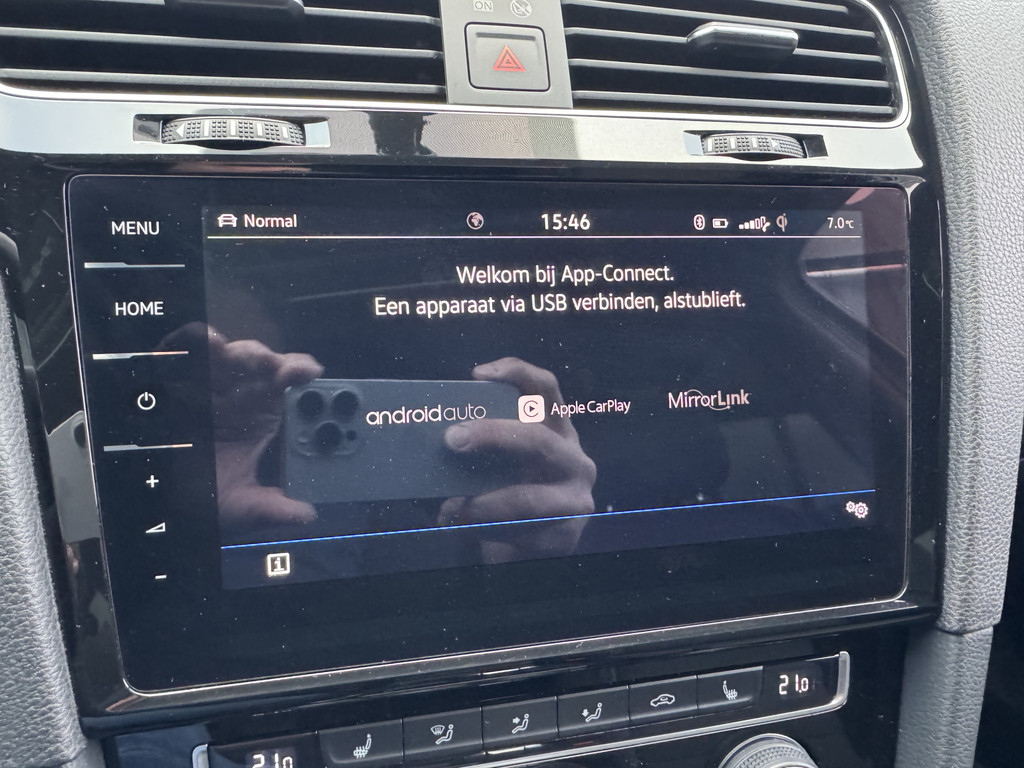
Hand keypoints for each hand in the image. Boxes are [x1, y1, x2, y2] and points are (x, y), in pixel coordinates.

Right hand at [163, 324, 323, 529]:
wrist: (163, 491)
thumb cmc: (204, 493)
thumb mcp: (242, 506)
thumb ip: (273, 509)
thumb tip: (306, 515)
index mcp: (270, 422)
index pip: (299, 395)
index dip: (311, 384)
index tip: (315, 378)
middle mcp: (247, 397)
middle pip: (274, 368)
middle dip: (284, 364)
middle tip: (289, 371)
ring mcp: (216, 385)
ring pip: (239, 356)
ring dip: (251, 354)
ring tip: (257, 361)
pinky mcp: (184, 377)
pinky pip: (193, 350)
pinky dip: (200, 340)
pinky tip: (210, 341)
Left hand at [440, 357, 596, 559]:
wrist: (529, 548)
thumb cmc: (507, 492)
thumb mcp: (501, 461)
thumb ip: (480, 445)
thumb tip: (425, 434)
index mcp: (556, 430)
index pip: (546, 389)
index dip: (517, 372)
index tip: (478, 375)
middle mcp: (574, 459)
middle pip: (537, 439)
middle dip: (491, 436)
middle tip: (452, 439)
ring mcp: (575, 499)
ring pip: (526, 499)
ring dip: (480, 504)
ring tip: (448, 508)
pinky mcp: (565, 537)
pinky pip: (519, 533)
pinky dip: (483, 531)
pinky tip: (460, 528)